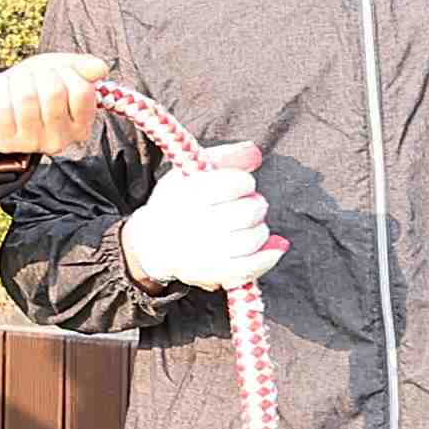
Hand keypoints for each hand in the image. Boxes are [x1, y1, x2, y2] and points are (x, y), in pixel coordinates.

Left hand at [0, 50, 113, 160]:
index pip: (82, 91)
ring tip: (16, 80)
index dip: (67, 72)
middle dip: (40, 74)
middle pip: (53, 92)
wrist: (0, 100)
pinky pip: (3, 107)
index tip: (57, 71)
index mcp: (81, 125)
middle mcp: (60, 140)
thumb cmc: (36, 85)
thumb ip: (83, 68)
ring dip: (18, 79)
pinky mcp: (5, 141)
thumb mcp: (61, 71)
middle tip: (33, 75)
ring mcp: (32, 143)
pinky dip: (0, 89)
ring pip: (27, 97)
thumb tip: (100, 68)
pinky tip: (2, 89)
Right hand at [118, 142, 283, 294]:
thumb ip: (224, 157)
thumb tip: (255, 154)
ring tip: (247, 226)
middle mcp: (196, 225)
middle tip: (245, 206)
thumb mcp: (190, 172)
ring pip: (255, 237)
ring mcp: (207, 253)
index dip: (243, 182)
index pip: (238, 183)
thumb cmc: (177, 204)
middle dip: (255, 205)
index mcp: (189, 195)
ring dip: (259, 228)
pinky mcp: (217, 275)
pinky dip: (270, 255)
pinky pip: (254, 266)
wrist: (152, 244)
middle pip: (250, 211)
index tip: (237, 185)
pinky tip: (276, 245)